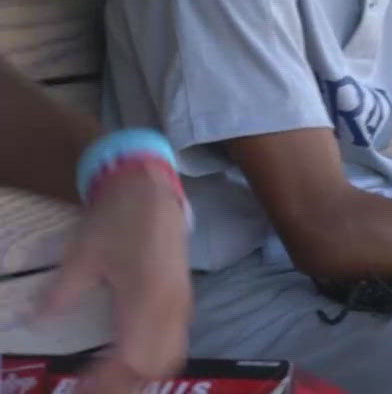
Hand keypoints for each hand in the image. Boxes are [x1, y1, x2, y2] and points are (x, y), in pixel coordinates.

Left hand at [41, 166, 189, 393]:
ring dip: (143, 371)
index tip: (81, 387)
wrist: (151, 189)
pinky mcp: (183, 295)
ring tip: (110, 376)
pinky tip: (130, 353)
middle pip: (156, 364)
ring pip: (170, 354)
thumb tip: (36, 322)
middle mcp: (169, 306)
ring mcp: (181, 301)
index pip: (132, 358)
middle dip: (126, 382)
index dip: (108, 381)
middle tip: (93, 386)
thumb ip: (62, 293)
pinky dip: (155, 355)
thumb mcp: (82, 254)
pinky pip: (176, 339)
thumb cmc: (116, 219)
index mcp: (145, 298)